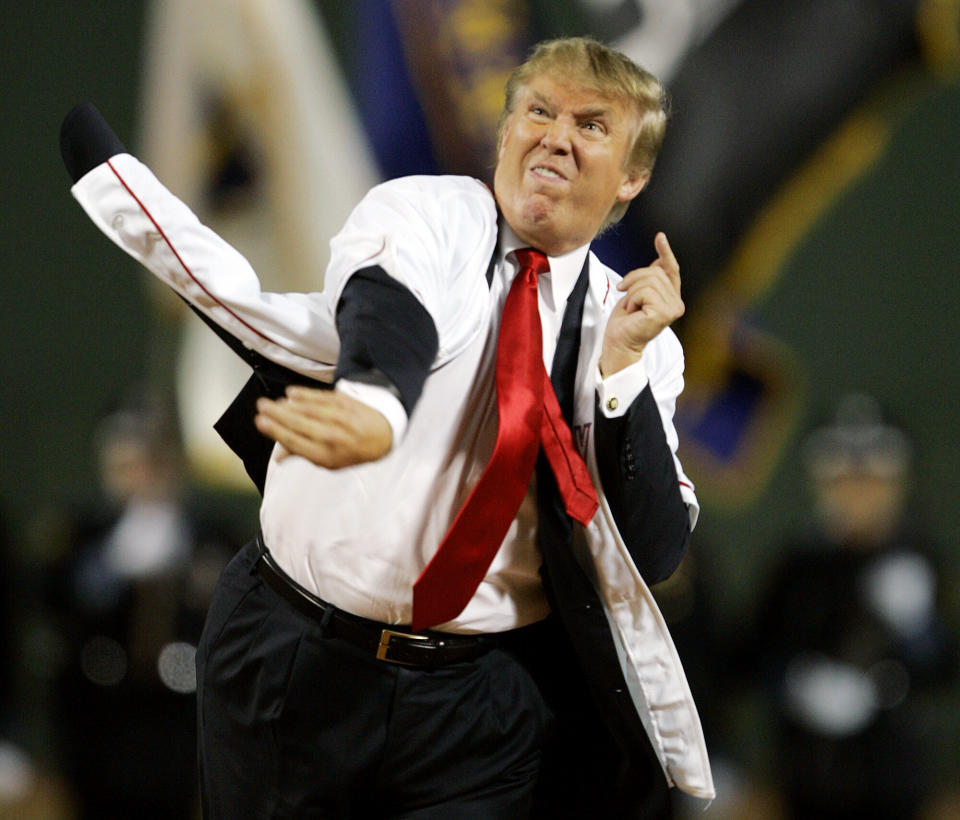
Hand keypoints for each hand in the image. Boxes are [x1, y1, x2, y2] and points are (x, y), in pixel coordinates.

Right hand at [254, 386, 392, 468]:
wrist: (381, 436)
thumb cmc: (349, 450)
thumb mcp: (328, 461)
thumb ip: (302, 455)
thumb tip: (278, 457)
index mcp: (326, 456)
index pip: (295, 442)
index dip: (276, 431)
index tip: (260, 422)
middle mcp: (333, 438)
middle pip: (300, 424)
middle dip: (278, 414)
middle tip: (261, 406)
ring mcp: (341, 420)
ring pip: (309, 410)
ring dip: (288, 405)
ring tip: (272, 402)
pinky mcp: (346, 404)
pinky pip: (322, 398)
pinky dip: (306, 395)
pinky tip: (291, 393)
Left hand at [599, 232, 683, 376]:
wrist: (619, 342)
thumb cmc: (625, 322)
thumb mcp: (636, 294)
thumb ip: (650, 280)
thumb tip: (659, 261)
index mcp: (671, 297)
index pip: (671, 269)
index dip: (665, 251)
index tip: (660, 236)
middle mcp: (677, 303)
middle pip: (655, 272)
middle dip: (633, 279)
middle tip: (625, 295)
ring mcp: (673, 308)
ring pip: (649, 281)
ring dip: (632, 291)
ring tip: (631, 307)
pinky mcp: (664, 313)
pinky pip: (644, 292)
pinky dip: (632, 299)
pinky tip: (633, 311)